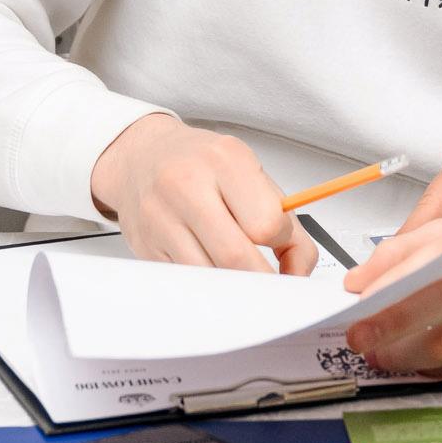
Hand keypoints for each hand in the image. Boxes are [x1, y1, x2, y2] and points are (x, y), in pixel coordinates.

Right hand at [90, 115, 317, 273]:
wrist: (141, 156)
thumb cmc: (202, 166)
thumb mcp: (251, 175)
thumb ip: (286, 222)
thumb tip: (300, 272)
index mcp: (225, 161)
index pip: (266, 223)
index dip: (282, 244)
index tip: (282, 248)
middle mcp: (186, 186)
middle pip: (236, 257)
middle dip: (263, 279)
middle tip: (273, 283)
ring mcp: (159, 218)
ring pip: (210, 276)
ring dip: (235, 286)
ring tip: (242, 273)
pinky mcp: (146, 247)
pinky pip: (187, 281)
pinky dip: (209, 285)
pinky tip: (213, 267)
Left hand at [342, 206, 441, 374]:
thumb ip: (416, 247)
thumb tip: (362, 278)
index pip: (440, 250)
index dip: (393, 276)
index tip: (359, 296)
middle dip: (396, 319)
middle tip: (361, 334)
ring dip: (410, 353)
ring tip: (383, 354)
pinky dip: (438, 367)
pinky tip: (419, 363)